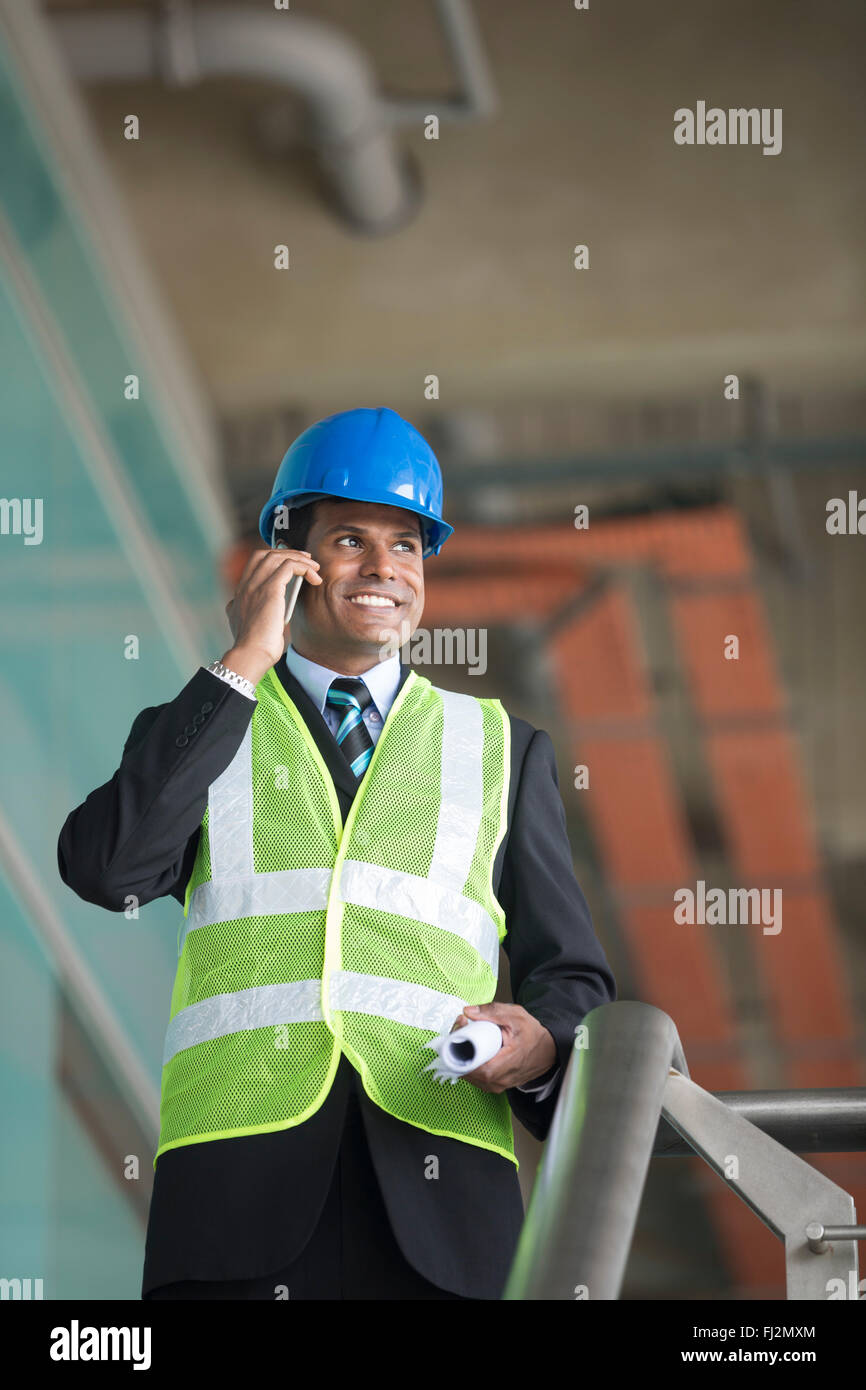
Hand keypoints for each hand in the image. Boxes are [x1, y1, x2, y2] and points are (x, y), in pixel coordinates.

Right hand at [222, 546, 321, 682]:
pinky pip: (289, 566)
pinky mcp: (270, 589)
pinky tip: (314, 576)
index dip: (274, 558)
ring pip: (277, 556)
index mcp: (240, 593)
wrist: (251, 654)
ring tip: (314, 567)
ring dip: (299, 559)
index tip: (291, 564)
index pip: (255, 563)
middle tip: (306, 560)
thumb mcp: (243, 625)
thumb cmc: (254, 647)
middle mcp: (246, 585)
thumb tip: (245, 608)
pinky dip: (303, 567)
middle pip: (265, 554)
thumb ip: (244, 611)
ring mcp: (256, 586)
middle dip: (287, 553)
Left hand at [448, 1002, 556, 1092]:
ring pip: (469, 1076)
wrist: (547, 1051)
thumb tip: (468, 1012)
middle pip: (468, 1071)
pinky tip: (469, 1049)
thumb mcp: (515, 1015)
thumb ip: (492, 1011)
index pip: (477, 1068)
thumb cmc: (533, 1034)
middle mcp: (501, 1080)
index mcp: (508, 1063)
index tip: (460, 1032)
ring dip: (461, 1057)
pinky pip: (475, 1078)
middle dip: (457, 1050)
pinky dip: (468, 1064)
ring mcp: (497, 1085)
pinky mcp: (495, 1085)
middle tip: (460, 1028)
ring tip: (464, 1036)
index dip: (461, 1052)